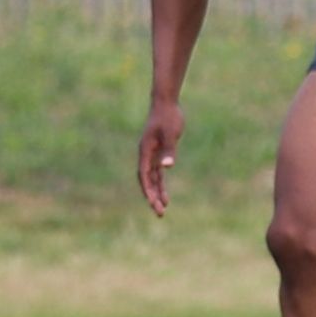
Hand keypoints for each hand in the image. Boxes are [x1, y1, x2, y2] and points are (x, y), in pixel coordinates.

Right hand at [137, 99, 184, 216]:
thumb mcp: (171, 134)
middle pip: (147, 180)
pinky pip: (158, 172)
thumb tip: (167, 167)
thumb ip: (169, 151)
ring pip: (152, 178)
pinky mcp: (159, 152)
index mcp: (145, 151)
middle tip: (160, 213)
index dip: (148, 190)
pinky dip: (161, 183)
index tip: (153, 203)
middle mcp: (146, 155)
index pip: (144, 175)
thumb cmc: (168, 117)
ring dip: (157, 192)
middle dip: (152, 197)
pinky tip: (165, 194)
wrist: (166, 103)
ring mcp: (152, 154)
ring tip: (163, 208)